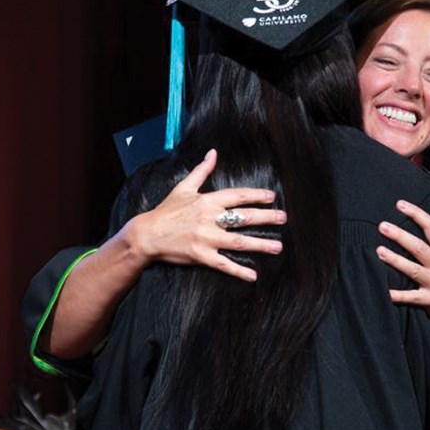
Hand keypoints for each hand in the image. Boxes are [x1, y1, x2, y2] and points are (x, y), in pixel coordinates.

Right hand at [128, 149, 285, 281]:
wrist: (146, 234)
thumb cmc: (166, 211)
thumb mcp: (184, 187)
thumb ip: (202, 170)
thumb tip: (213, 153)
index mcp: (207, 201)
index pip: (237, 196)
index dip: (256, 196)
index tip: (272, 197)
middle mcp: (210, 219)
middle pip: (243, 217)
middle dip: (266, 218)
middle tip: (283, 218)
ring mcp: (206, 238)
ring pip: (239, 242)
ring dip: (260, 244)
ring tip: (278, 247)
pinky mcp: (201, 256)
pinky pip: (223, 264)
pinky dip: (238, 271)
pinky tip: (253, 276)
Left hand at [376, 200, 429, 333]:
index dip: (416, 214)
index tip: (400, 205)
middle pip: (419, 247)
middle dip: (400, 236)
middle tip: (382, 226)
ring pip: (413, 270)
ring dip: (396, 260)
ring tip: (379, 251)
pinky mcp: (428, 300)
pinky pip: (410, 297)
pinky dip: (397, 295)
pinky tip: (383, 289)